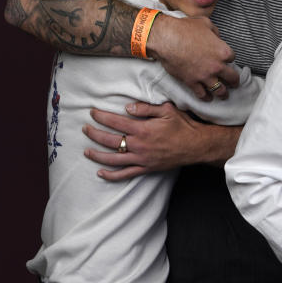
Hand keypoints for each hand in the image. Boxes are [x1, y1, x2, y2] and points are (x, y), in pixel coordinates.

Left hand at [84, 101, 234, 179]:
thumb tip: (127, 106)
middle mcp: (139, 145)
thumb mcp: (167, 110)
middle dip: (94, 134)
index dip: (101, 117)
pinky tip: (101, 173)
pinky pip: (125, 174)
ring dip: (97, 155)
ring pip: (113, 158)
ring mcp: (141, 158)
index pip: (115, 122)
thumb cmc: (183, 126)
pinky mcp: (146, 168)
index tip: (93, 112)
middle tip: (85, 129)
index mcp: (143, 129)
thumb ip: (146, 108)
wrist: (196, 145)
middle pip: (110, 140)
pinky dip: (112, 175)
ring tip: (86, 151)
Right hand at [146, 15, 239, 99]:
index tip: (226, 59)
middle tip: (234, 84)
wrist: (166, 39)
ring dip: (223, 93)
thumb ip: (214, 32)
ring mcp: (205, 76)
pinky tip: (208, 98)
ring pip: (219, 90)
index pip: (232, 58)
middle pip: (232, 77)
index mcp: (223, 51)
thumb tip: (216, 37)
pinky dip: (206, 97)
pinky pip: (202, 94)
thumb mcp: (205, 23)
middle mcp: (217, 66)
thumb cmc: (185, 29)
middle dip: (234, 81)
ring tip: (224, 95)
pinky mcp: (192, 82)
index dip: (229, 58)